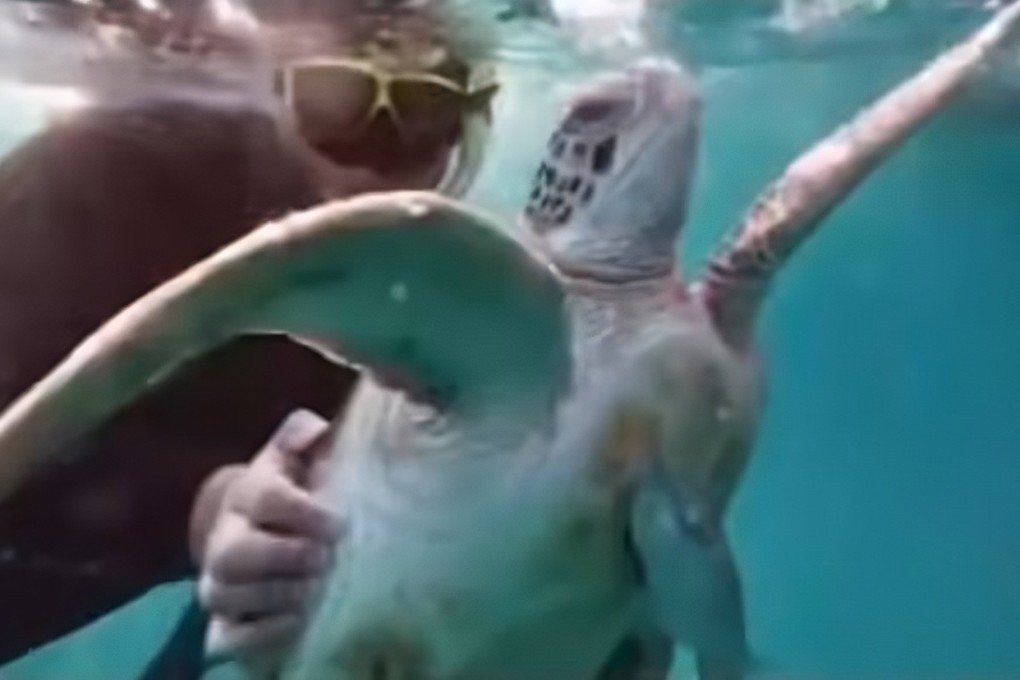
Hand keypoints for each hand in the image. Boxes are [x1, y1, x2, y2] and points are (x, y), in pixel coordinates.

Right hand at [193, 409, 343, 658]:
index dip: (301, 511)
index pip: (263, 498)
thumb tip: (317, 427)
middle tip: (326, 559)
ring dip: (279, 594)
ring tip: (319, 591)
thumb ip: (305, 438)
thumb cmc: (297, 497)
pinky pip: (230, 637)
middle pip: (235, 553)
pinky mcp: (225, 627)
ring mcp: (220, 586)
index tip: (339, 523)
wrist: (266, 539)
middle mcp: (225, 541)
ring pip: (229, 595)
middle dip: (284, 556)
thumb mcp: (301, 463)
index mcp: (248, 495)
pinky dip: (264, 632)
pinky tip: (300, 621)